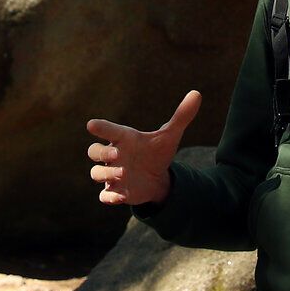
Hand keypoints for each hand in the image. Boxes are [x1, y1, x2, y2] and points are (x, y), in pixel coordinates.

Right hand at [86, 90, 201, 206]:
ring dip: (106, 173)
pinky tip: (121, 196)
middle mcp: (113, 156)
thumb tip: (197, 93)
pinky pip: (104, 196)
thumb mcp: (170, 136)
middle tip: (116, 154)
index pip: (108, 130)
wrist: (156, 178)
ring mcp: (111, 174)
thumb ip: (181, 116)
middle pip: (94, 151)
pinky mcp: (115, 192)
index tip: (92, 125)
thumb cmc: (156, 152)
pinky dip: (110, 197)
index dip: (100, 127)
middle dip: (101, 152)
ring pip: (96, 173)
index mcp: (123, 138)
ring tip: (123, 174)